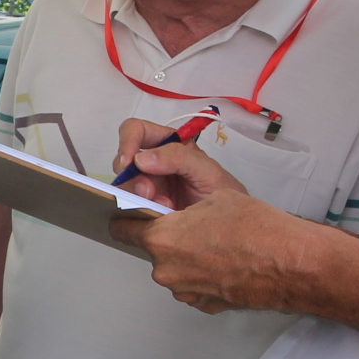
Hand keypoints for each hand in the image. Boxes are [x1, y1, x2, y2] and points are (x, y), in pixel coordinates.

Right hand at [110, 125, 244, 208]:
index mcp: (170, 144)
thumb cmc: (225, 194)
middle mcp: (155, 162)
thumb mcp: (207, 171)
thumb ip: (178, 157)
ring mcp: (150, 185)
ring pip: (125, 186)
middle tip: (149, 195)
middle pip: (125, 162)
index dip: (127, 142)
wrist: (232, 227)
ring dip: (139, 198)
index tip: (128, 164)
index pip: (137, 131)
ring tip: (164, 207)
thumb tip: (141, 158)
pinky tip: (160, 216)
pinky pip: (130, 206)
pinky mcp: (147, 207)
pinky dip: (140, 212)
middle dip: (134, 179)